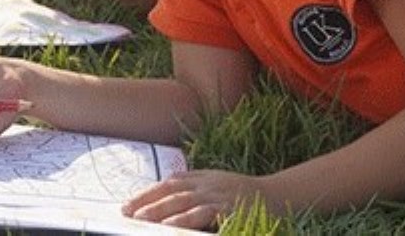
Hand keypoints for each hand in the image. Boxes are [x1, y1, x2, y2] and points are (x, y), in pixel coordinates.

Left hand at [123, 169, 263, 229]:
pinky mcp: (228, 209)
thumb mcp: (217, 185)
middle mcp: (206, 184)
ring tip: (141, 219)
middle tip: (126, 212)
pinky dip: (185, 220)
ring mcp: (217, 196)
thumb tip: (166, 200)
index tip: (127, 204)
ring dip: (160, 210)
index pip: (168, 184)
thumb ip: (194, 189)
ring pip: (182, 201)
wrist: (278, 195)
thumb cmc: (243, 194)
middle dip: (146, 202)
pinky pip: (203, 215)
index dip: (147, 193)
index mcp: (201, 178)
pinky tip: (170, 226)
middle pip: (170, 191)